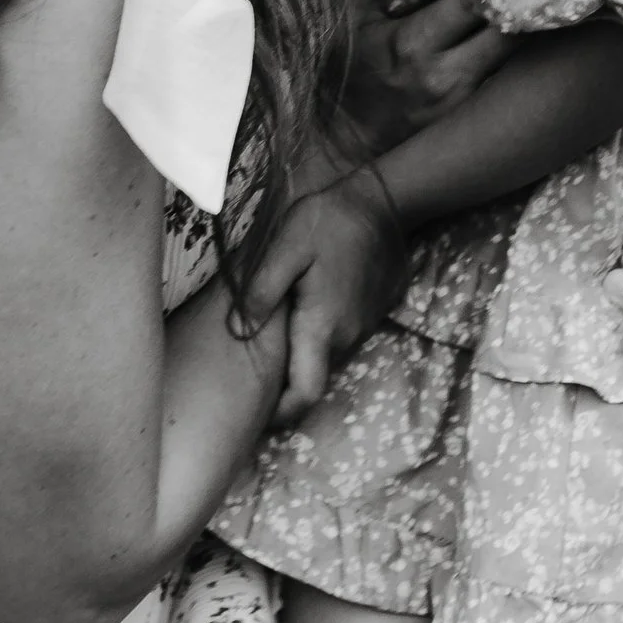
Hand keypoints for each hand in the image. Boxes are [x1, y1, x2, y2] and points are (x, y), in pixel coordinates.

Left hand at [241, 167, 409, 424]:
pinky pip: (340, 338)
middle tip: (250, 380)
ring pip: (326, 358)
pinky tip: (300, 315)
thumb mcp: (286, 247)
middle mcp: (346, 336)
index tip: (257, 420)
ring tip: (271, 345)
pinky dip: (318, 339)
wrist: (384, 202)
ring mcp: (362, 326)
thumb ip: (261, 290)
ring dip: (302, 359)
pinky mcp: (371, 313)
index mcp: (321, 326)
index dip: (282, 415)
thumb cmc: (328, 221)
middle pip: (314, 379)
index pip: (305, 393)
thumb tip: (238, 332)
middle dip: (285, 388)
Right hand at [341, 0, 512, 149]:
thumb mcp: (353, 15)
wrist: (341, 144)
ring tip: (530, 6)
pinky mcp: (471, 122)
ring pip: (515, 59)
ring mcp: (463, 103)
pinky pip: (506, 83)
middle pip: (510, 31)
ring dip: (523, 32)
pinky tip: (522, 45)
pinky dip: (514, 61)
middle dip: (520, 3)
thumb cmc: (345, 73)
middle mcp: (447, 75)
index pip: (475, 1)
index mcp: (414, 42)